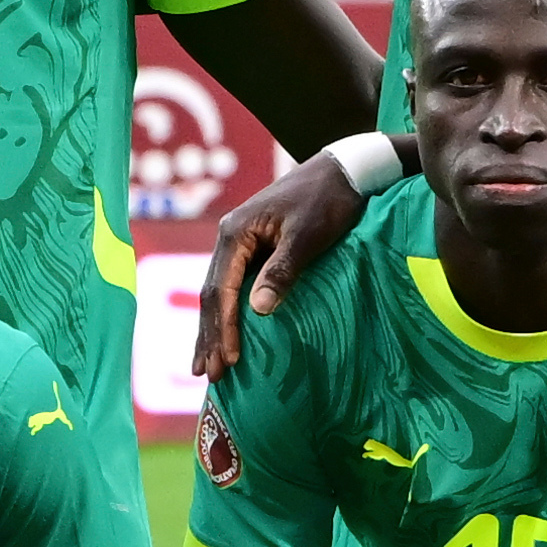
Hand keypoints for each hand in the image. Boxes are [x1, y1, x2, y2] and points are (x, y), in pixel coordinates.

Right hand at [189, 147, 367, 379]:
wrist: (342, 171)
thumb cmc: (328, 201)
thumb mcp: (307, 236)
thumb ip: (282, 270)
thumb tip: (258, 310)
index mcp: (235, 233)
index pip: (221, 289)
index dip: (224, 327)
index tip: (230, 360)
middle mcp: (228, 238)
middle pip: (211, 295)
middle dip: (210, 336)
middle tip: (209, 375)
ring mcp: (237, 243)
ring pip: (216, 293)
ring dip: (210, 330)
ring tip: (204, 366)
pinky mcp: (250, 248)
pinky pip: (229, 287)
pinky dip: (224, 314)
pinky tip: (222, 335)